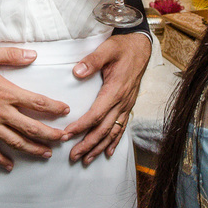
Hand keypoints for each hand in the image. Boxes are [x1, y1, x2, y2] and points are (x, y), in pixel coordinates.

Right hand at [0, 46, 70, 170]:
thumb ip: (11, 55)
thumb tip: (33, 56)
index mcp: (6, 92)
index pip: (37, 102)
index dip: (54, 107)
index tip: (66, 110)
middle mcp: (0, 112)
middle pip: (31, 127)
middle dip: (50, 134)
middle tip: (64, 138)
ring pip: (15, 141)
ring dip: (33, 149)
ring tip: (46, 153)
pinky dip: (0, 159)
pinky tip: (9, 165)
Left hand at [63, 33, 151, 163]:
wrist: (140, 47)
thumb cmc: (122, 48)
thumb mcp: (107, 49)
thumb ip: (93, 60)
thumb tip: (76, 72)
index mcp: (115, 90)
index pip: (96, 114)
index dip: (81, 126)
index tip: (67, 135)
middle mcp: (122, 101)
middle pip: (103, 129)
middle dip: (88, 144)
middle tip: (73, 156)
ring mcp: (126, 105)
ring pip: (112, 132)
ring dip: (99, 147)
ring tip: (86, 160)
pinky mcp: (128, 105)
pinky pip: (121, 127)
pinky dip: (114, 141)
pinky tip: (107, 152)